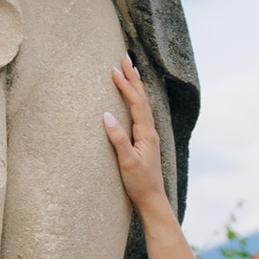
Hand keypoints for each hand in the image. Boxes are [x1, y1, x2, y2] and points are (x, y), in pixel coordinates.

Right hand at [103, 55, 168, 211]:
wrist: (152, 200)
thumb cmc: (139, 183)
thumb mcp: (126, 162)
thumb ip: (118, 138)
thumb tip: (106, 115)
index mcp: (146, 133)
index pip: (136, 102)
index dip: (126, 85)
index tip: (114, 70)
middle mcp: (150, 131)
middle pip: (142, 98)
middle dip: (133, 78)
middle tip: (125, 58)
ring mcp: (149, 136)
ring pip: (142, 104)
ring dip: (136, 86)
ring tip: (130, 71)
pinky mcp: (145, 141)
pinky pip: (141, 113)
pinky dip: (136, 100)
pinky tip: (132, 100)